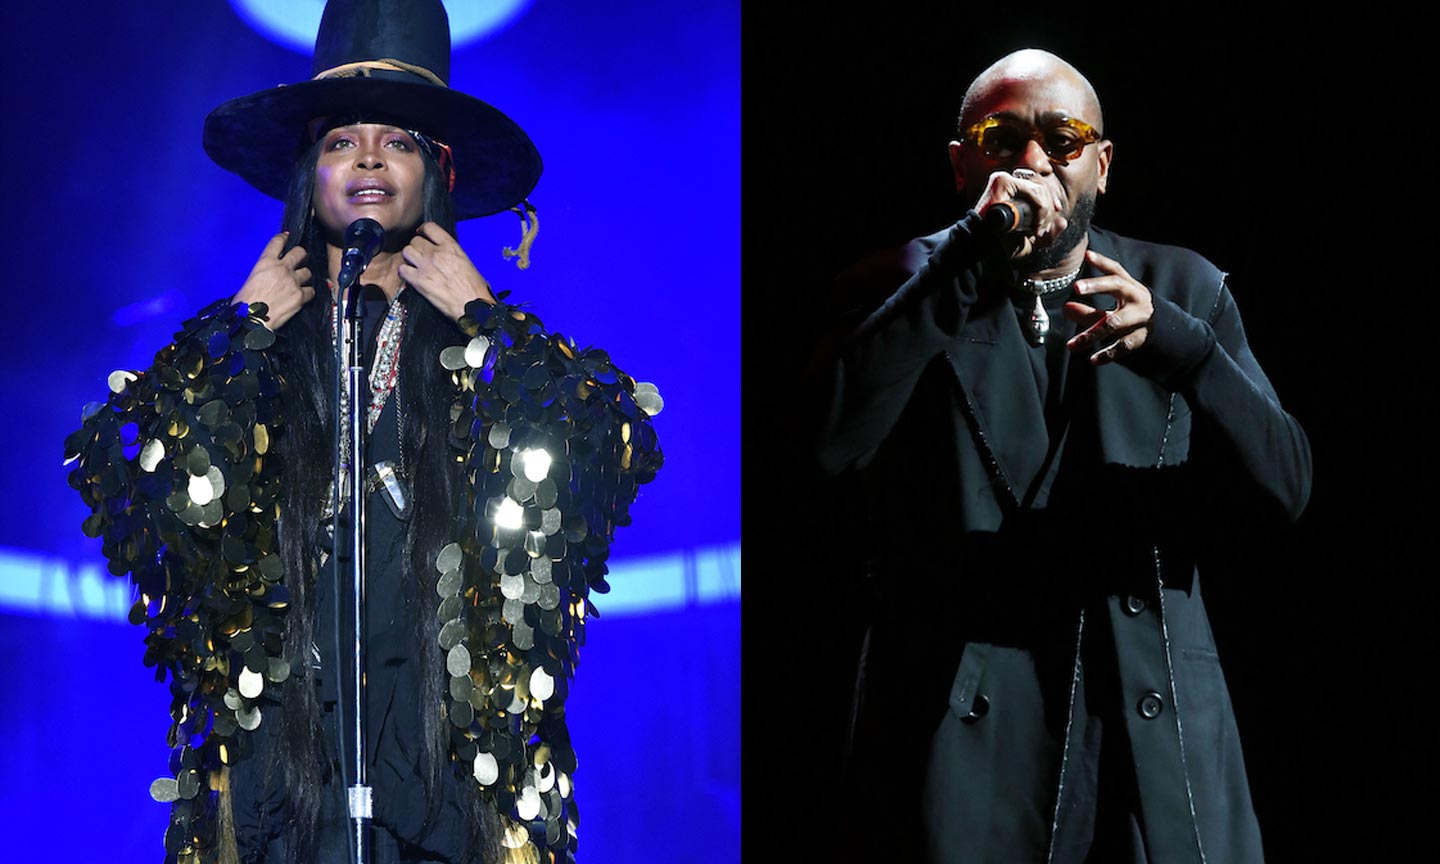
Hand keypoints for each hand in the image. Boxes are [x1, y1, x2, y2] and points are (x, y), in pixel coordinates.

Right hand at [232, 232, 312, 330]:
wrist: (252, 319)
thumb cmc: (246, 303)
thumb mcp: (250, 279)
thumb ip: (264, 272)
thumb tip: (269, 275)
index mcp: (266, 262)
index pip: (277, 242)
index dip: (284, 237)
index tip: (287, 236)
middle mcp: (281, 269)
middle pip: (300, 252)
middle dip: (302, 255)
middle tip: (301, 259)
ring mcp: (293, 282)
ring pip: (308, 272)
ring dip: (305, 276)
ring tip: (301, 281)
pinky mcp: (300, 296)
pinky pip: (311, 291)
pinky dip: (309, 293)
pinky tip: (304, 295)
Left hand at [398, 222, 496, 320]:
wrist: (472, 305)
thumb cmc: (474, 288)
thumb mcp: (466, 262)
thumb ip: (451, 253)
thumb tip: (442, 251)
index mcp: (451, 247)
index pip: (430, 227)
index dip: (423, 230)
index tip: (421, 234)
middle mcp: (437, 254)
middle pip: (415, 240)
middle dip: (416, 247)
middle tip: (419, 255)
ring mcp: (426, 267)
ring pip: (406, 252)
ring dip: (408, 258)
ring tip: (414, 264)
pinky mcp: (419, 281)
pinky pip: (402, 269)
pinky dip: (404, 272)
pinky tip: (410, 276)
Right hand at [974, 170, 1066, 258]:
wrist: (984, 248)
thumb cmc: (1001, 244)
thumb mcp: (1029, 241)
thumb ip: (1047, 234)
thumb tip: (1063, 222)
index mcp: (1011, 189)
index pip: (1038, 184)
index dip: (1051, 197)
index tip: (1057, 211)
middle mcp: (1007, 180)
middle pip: (1041, 185)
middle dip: (1049, 208)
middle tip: (1042, 229)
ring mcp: (1002, 179)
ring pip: (1038, 188)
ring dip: (1044, 211)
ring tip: (1037, 230)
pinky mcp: (1001, 182)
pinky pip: (1031, 191)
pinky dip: (1039, 208)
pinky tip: (1034, 224)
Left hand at [1064, 249, 1153, 364]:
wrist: (1168, 333)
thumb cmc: (1131, 315)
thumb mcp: (1114, 310)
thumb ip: (1089, 310)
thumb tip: (1066, 308)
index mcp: (1130, 287)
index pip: (1116, 271)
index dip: (1102, 262)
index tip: (1087, 255)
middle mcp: (1136, 299)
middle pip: (1116, 287)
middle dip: (1096, 286)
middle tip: (1076, 287)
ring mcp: (1140, 318)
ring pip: (1113, 322)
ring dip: (1091, 334)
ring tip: (1071, 345)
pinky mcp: (1141, 337)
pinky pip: (1123, 345)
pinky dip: (1108, 354)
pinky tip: (1093, 359)